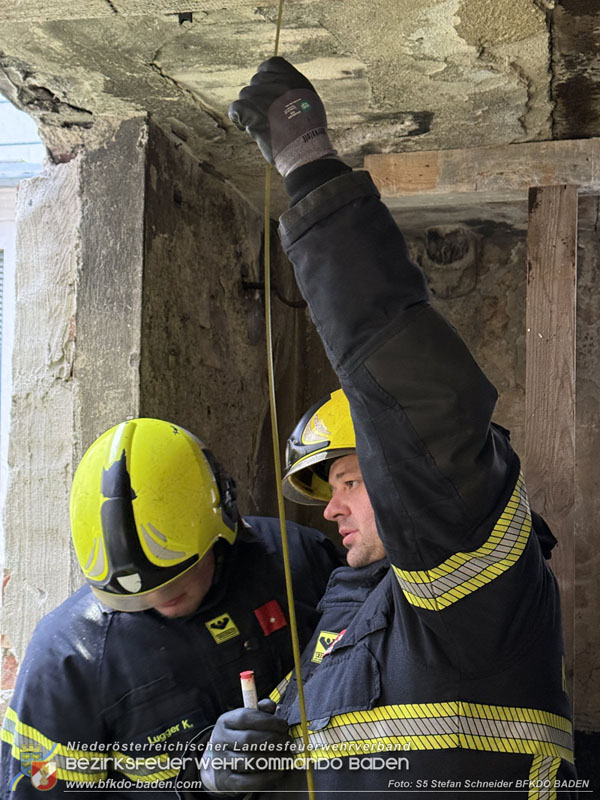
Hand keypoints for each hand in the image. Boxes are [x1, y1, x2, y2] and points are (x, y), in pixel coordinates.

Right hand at [200, 699, 293, 794]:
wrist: (219, 763)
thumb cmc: (240, 736)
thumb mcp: (245, 721)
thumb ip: (260, 711)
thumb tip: (272, 706)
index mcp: (225, 721)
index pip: (245, 717)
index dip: (267, 721)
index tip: (284, 726)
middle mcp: (219, 741)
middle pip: (248, 739)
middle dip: (273, 740)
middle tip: (288, 742)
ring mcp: (220, 762)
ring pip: (249, 761)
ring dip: (273, 758)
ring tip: (287, 755)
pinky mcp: (226, 782)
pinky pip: (249, 782)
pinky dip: (267, 777)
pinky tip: (279, 771)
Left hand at [229, 56, 336, 175]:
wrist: (304, 150)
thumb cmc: (309, 134)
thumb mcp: (310, 104)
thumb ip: (293, 91)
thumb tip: (281, 92)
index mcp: (293, 79)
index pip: (270, 65)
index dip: (266, 78)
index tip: (268, 92)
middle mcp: (276, 83)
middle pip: (256, 82)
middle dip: (259, 97)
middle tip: (267, 116)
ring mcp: (262, 96)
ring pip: (245, 95)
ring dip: (250, 109)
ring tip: (261, 125)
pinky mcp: (250, 111)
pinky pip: (235, 108)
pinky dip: (237, 118)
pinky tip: (244, 126)